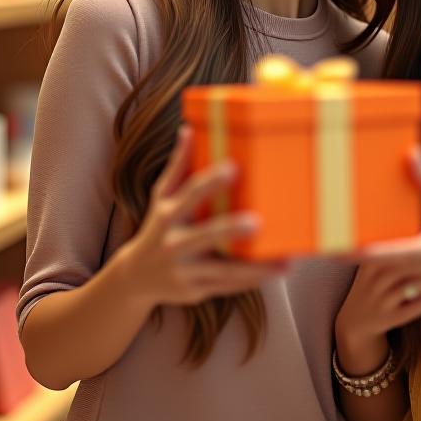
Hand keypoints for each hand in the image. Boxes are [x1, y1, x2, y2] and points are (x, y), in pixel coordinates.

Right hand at [114, 125, 287, 309]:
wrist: (136, 277)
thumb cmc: (158, 226)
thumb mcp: (162, 196)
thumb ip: (178, 165)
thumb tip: (188, 129)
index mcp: (169, 215)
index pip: (190, 194)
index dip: (210, 182)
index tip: (232, 168)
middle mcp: (175, 243)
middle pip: (205, 235)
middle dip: (230, 230)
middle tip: (257, 222)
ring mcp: (186, 270)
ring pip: (224, 271)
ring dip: (255, 268)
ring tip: (284, 262)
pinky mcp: (197, 290)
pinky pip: (229, 286)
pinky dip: (254, 280)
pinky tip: (278, 271)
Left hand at [342, 153, 420, 334]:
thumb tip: (410, 153)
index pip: (402, 253)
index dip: (372, 253)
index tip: (345, 247)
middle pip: (393, 272)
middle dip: (363, 263)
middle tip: (330, 248)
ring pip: (397, 289)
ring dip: (371, 279)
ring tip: (343, 262)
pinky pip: (406, 302)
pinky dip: (387, 292)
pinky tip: (368, 281)